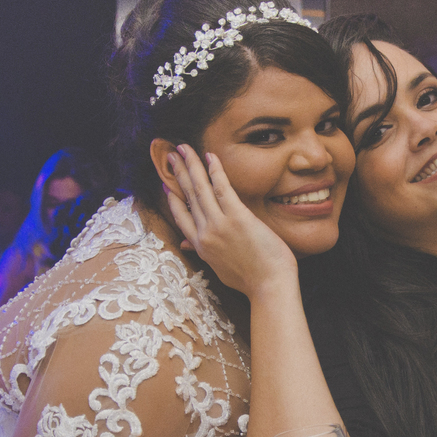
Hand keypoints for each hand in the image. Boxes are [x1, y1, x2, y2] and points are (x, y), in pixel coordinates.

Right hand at [164, 143, 297, 296]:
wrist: (269, 287)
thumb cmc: (251, 280)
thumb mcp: (220, 269)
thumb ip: (204, 253)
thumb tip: (187, 245)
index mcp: (201, 246)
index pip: (181, 217)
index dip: (173, 198)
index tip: (167, 184)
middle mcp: (205, 233)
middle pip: (188, 197)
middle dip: (179, 174)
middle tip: (172, 156)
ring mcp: (219, 224)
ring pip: (200, 188)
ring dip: (191, 165)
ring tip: (183, 149)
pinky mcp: (238, 217)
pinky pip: (222, 188)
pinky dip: (215, 171)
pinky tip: (210, 157)